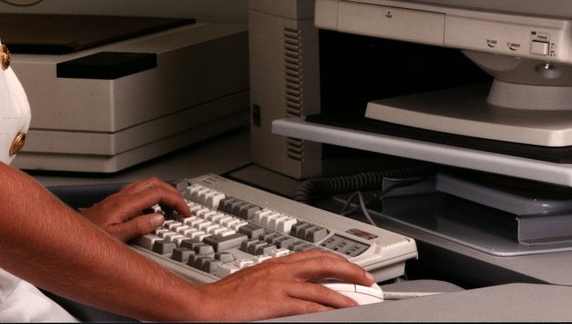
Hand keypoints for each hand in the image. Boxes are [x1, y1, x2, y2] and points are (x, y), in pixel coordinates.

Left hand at [79, 177, 189, 241]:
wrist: (67, 234)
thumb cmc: (88, 237)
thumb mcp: (116, 238)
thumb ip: (138, 227)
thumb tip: (159, 218)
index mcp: (125, 204)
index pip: (158, 192)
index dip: (175, 200)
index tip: (185, 212)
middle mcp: (122, 197)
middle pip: (154, 183)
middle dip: (172, 192)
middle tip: (182, 207)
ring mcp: (118, 198)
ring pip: (146, 185)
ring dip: (163, 193)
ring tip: (171, 208)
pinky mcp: (115, 202)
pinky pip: (138, 192)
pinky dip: (152, 197)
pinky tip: (151, 211)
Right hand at [188, 250, 377, 321]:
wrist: (204, 305)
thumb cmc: (223, 298)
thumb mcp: (254, 283)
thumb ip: (275, 283)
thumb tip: (291, 292)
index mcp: (275, 263)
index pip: (313, 256)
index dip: (336, 261)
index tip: (349, 268)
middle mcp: (280, 269)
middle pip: (323, 263)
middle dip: (349, 269)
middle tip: (367, 278)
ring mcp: (279, 285)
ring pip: (322, 286)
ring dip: (345, 295)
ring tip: (360, 302)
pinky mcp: (277, 301)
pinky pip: (310, 306)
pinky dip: (327, 310)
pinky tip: (338, 314)